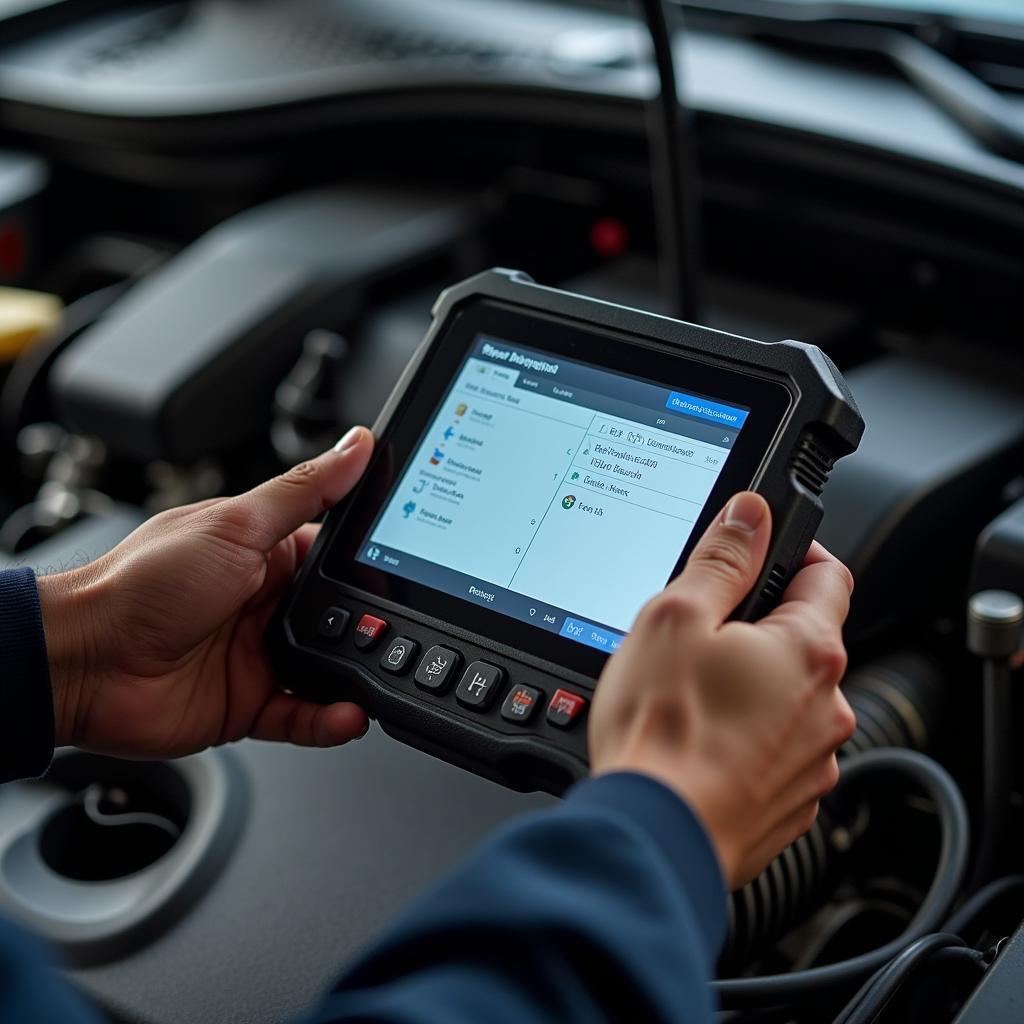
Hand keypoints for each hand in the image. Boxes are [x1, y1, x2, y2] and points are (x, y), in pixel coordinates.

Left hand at [37, 427, 374, 758]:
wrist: (82, 662)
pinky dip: (329, 718)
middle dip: (372, 622)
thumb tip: (357, 446)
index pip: (337, 552)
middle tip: (395, 626)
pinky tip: (348, 712)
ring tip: (382, 667)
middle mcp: (266, 603)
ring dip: (357, 670)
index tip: (414, 563)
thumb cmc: (141, 584)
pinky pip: (305, 715)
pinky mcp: (250, 703)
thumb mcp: (236, 525)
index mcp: (266, 552)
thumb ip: (305, 492)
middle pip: (342, 614)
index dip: (373, 558)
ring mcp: (259, 654)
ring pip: (331, 666)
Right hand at [589, 492, 855, 888]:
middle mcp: (827, 708)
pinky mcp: (789, 800)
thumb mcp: (676, 618)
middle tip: (697, 633)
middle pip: (803, 639)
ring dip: (749, 685)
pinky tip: (696, 740)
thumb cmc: (663, 733)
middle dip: (756, 626)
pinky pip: (773, 748)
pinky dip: (743, 737)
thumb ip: (722, 559)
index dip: (792, 551)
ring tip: (688, 695)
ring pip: (786, 698)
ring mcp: (812, 760)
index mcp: (809, 651)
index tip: (759, 550)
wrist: (656, 836)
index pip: (827, 573)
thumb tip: (750, 516)